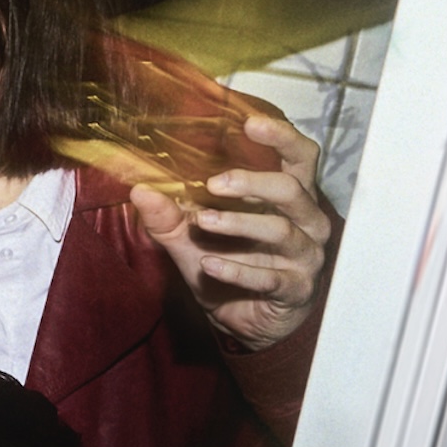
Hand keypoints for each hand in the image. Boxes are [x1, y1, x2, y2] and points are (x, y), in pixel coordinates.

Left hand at [127, 111, 335, 350]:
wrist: (246, 323)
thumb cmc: (231, 264)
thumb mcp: (192, 238)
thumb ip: (170, 215)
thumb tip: (140, 190)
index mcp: (289, 197)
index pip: (300, 157)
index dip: (282, 136)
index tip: (251, 123)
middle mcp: (306, 222)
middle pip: (291, 189)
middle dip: (253, 182)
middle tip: (215, 182)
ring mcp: (305, 257)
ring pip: (281, 231)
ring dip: (239, 224)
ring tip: (203, 222)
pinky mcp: (296, 289)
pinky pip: (270, 278)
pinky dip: (238, 271)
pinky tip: (210, 265)